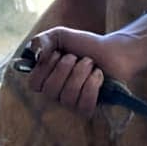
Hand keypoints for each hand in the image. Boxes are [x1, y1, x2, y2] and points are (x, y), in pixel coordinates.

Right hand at [25, 28, 144, 114]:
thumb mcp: (60, 36)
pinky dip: (92, 85)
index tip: (57, 53)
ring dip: (81, 72)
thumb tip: (36, 56)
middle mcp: (55, 95)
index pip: (34, 84)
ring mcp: (71, 105)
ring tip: (90, 63)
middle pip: (50, 90)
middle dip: (66, 67)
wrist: (113, 50)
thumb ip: (42, 40)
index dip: (45, 67)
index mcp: (45, 80)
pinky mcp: (88, 109)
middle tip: (76, 57)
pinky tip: (98, 75)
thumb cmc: (85, 45)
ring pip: (68, 96)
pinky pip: (84, 104)